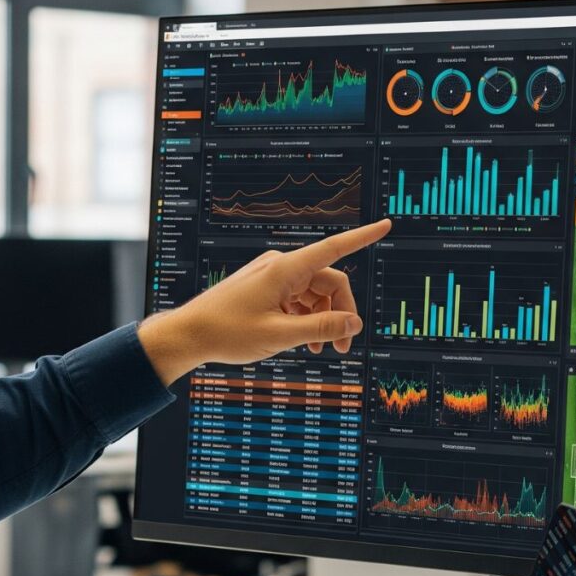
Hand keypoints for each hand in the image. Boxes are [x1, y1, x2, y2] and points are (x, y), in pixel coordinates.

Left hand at [138, 219, 391, 385]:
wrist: (189, 334)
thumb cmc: (227, 333)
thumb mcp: (279, 336)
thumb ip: (320, 329)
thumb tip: (354, 323)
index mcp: (285, 270)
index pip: (334, 248)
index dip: (362, 237)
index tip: (386, 225)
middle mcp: (280, 266)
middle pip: (328, 282)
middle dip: (340, 312)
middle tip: (342, 348)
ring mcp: (271, 276)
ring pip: (313, 292)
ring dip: (322, 318)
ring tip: (320, 351)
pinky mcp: (264, 288)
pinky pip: (297, 298)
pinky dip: (305, 317)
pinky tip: (303, 341)